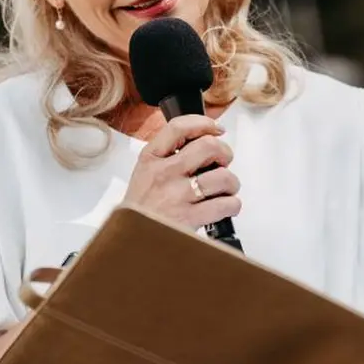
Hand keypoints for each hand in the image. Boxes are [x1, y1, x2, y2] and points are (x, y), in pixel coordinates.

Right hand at [122, 114, 241, 230]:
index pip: (179, 127)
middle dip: (224, 153)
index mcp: (151, 158)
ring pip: (222, 176)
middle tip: (223, 162)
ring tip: (224, 188)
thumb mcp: (145, 172)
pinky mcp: (190, 219)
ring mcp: (177, 196)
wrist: (131, 240)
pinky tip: (223, 206)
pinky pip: (226, 204)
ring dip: (231, 182)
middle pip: (208, 147)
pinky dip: (232, 205)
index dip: (204, 123)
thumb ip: (168, 154)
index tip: (215, 129)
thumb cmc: (142, 207)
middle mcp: (164, 174)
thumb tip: (205, 140)